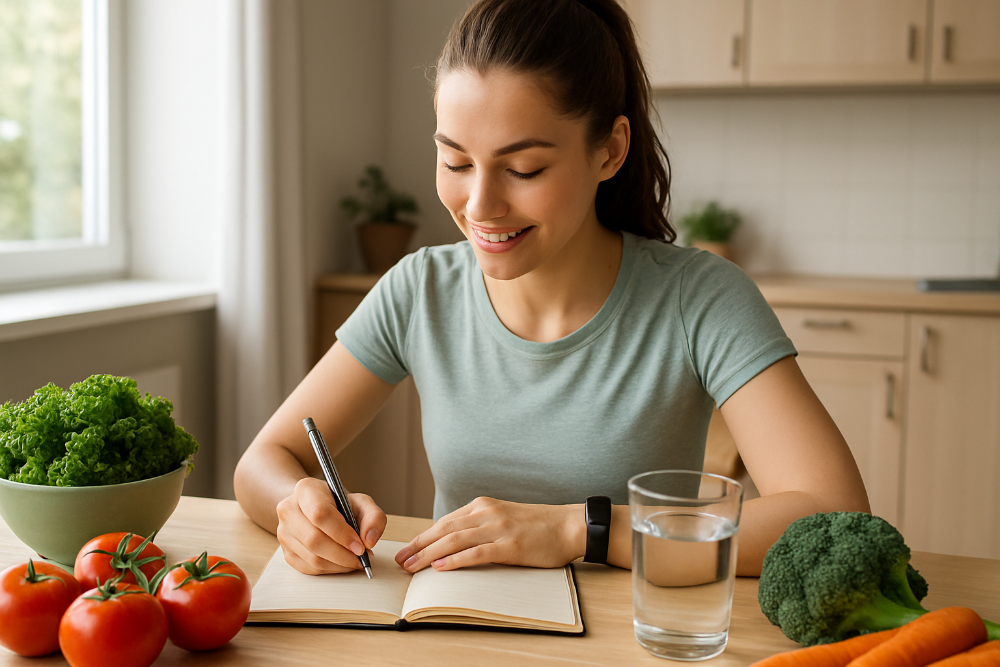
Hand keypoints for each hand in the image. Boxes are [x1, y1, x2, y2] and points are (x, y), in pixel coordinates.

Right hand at [276, 477, 386, 574]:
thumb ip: (373, 517)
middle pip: (314, 539)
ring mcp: (284, 532)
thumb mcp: (361, 502)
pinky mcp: (286, 551)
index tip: (360, 546)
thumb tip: (369, 540)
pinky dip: (331, 569)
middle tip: (362, 558)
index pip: (320, 514)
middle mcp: (289, 510)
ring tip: (356, 560)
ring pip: (312, 558)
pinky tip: (343, 563)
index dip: (342, 533)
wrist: (316, 507)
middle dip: (343, 554)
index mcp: (306, 490)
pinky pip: (309, 568)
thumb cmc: (338, 504)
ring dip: (339, 564)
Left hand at [394, 497, 585, 572]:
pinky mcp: (510, 545)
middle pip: (443, 530)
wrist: (569, 526)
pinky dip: (456, 560)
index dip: (422, 537)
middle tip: (400, 561)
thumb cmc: (538, 526)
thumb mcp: (503, 518)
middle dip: (418, 546)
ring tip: (412, 567)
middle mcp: (487, 513)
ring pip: (454, 540)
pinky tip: (441, 568)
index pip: (444, 522)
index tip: (406, 550)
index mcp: (483, 506)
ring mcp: (498, 528)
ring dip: (429, 555)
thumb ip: (480, 526)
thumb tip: (453, 544)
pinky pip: (477, 552)